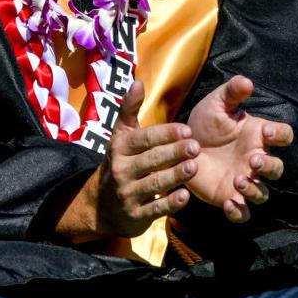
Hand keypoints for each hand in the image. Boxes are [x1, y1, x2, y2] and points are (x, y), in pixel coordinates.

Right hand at [94, 78, 199, 237]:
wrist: (100, 206)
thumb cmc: (120, 162)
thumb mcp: (121, 135)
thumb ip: (130, 109)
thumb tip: (138, 81)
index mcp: (120, 148)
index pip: (145, 138)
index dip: (167, 133)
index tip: (188, 129)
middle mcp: (121, 170)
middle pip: (152, 159)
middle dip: (175, 152)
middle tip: (196, 147)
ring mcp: (127, 194)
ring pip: (155, 183)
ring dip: (175, 175)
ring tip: (194, 167)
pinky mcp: (135, 216)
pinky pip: (155, 208)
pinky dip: (170, 203)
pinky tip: (185, 195)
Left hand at [183, 76, 292, 223]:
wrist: (180, 147)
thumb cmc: (205, 123)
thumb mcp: (216, 103)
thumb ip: (231, 92)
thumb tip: (247, 81)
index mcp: (257, 136)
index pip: (283, 135)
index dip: (281, 135)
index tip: (267, 131)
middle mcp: (255, 160)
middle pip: (277, 169)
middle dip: (269, 166)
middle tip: (252, 160)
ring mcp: (243, 181)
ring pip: (263, 193)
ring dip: (255, 190)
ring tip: (238, 181)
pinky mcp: (227, 197)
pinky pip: (242, 213)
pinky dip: (239, 212)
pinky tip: (229, 203)